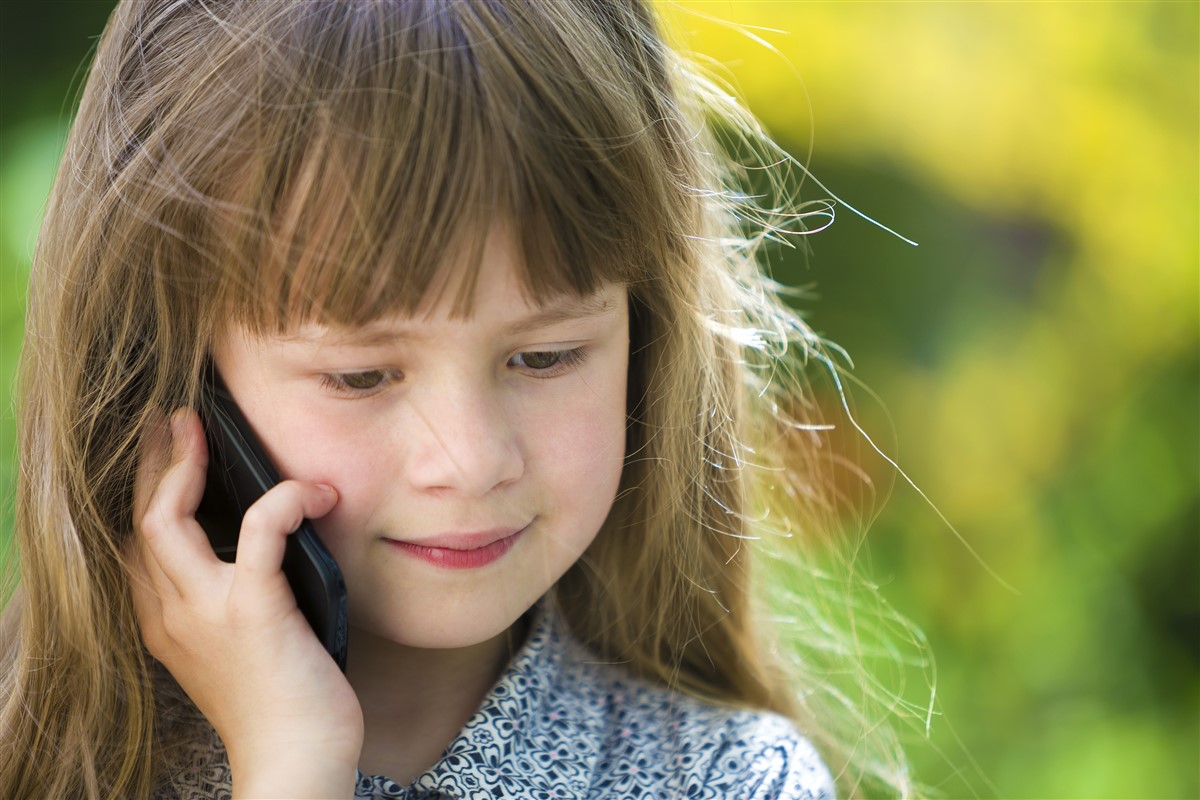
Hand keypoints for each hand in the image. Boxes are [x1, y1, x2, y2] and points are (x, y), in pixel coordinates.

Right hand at [130, 408, 361, 798]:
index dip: (145, 490)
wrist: (296, 759)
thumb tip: (261, 545)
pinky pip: (260, 530)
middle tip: (172, 419)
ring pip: (166, 516)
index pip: (134, 543)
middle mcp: (170, 614)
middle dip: (150, 461)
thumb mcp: (238, 647)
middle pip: (138, 519)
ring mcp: (205, 611)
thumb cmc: (282, 703)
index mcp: (165, 622)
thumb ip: (230, 600)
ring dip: (184, 463)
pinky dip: (285, 500)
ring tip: (200, 428)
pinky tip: (314, 492)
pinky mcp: (252, 610)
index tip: (165, 449)